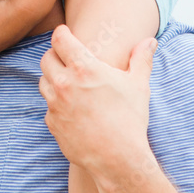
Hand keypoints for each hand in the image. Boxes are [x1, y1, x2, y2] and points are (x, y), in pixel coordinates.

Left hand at [39, 25, 155, 172]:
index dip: (62, 33)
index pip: (59, 38)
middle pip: (46, 58)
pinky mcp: (51, 123)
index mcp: (83, 68)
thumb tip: (150, 41)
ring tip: (70, 83)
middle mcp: (64, 83)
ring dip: (53, 78)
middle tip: (67, 58)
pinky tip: (72, 108)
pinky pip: (48, 106)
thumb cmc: (130, 119)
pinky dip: (56, 103)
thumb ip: (141, 59)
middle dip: (55, 55)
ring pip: (43, 81)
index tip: (67, 34)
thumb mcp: (138, 85)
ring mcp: (55, 104)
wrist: (118, 159)